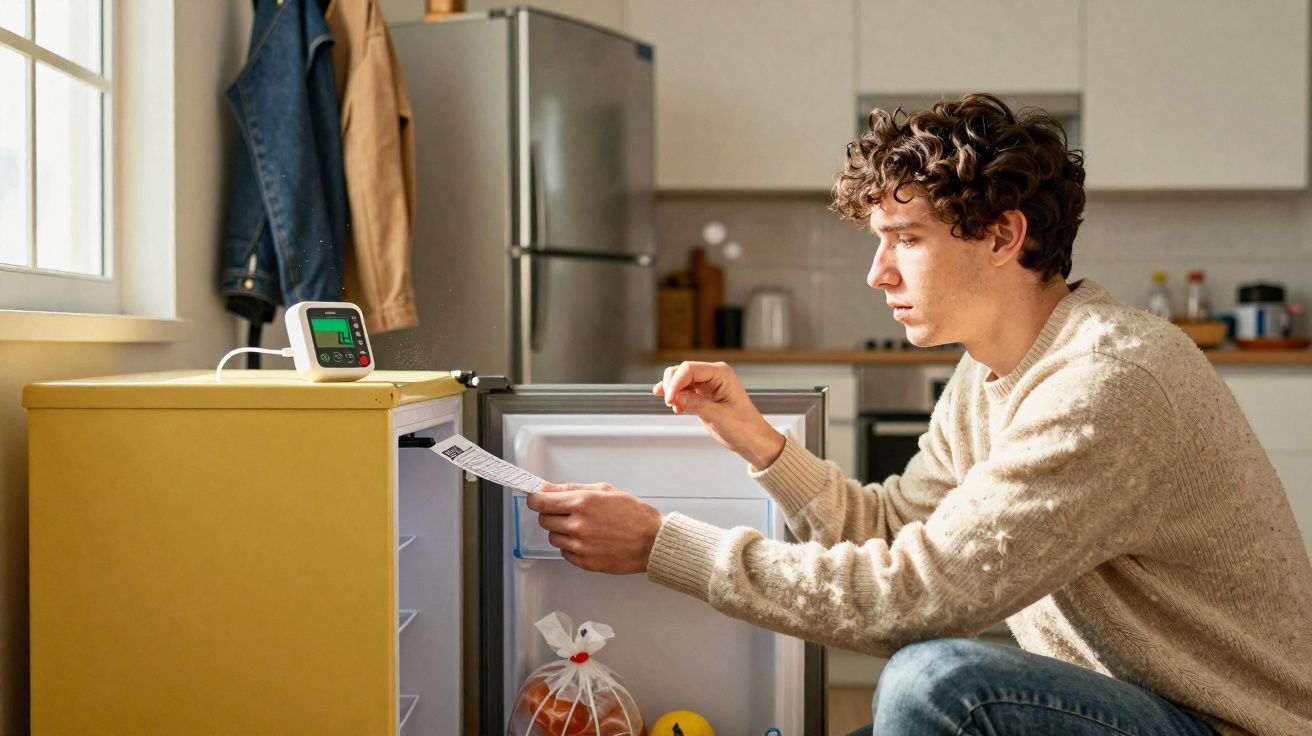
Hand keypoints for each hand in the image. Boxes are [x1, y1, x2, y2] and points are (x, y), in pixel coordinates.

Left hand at [525, 482, 663, 573]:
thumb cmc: (635, 515)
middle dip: (551, 514)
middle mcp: (578, 525)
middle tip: (567, 512)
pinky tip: (589, 540)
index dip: (535, 499)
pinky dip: (571, 547)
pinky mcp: (585, 562)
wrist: (653, 542)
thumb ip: (572, 488)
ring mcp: (580, 546)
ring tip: (583, 528)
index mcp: (582, 503)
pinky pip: (564, 553)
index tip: (536, 499)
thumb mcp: (605, 490)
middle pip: (544, 520)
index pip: (540, 502)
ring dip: (561, 532)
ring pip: (553, 538)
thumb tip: (547, 488)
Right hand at [653, 361, 784, 468]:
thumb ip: (697, 404)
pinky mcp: (702, 395)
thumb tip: (677, 396)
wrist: (752, 440)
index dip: (676, 382)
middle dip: (672, 385)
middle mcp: (714, 375)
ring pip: (680, 379)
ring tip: (674, 406)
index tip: (669, 399)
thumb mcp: (719, 417)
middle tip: (670, 403)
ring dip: (672, 391)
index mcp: (722, 374)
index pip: (690, 369)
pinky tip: (676, 407)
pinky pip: (683, 389)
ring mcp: (707, 384)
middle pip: (682, 370)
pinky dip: (676, 396)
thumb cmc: (744, 427)